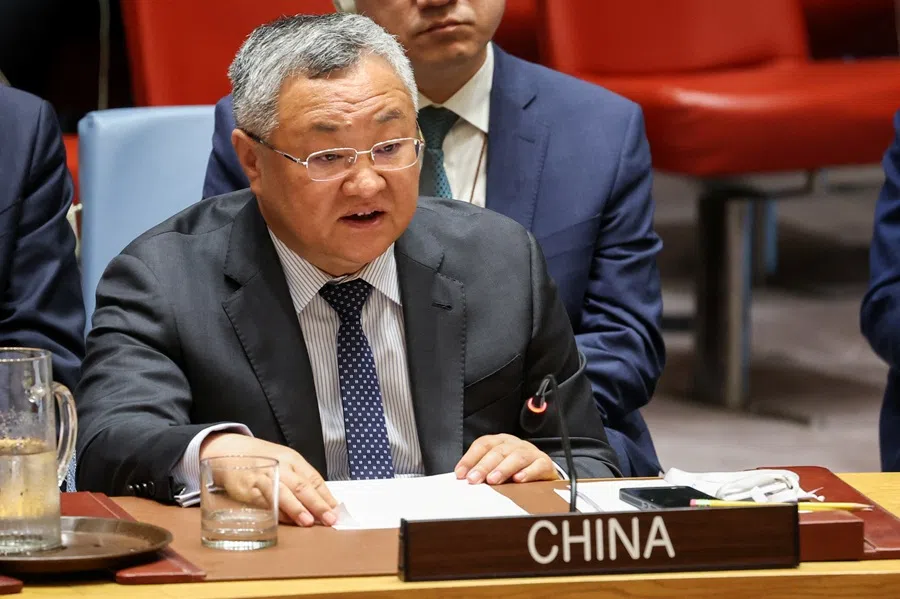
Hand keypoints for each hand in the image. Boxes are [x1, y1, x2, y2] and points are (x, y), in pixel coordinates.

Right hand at [200, 433, 338, 526]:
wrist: (230, 450)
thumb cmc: (263, 460)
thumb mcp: (285, 463)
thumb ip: (301, 482)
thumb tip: (321, 504)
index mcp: (293, 459)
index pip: (314, 479)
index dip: (326, 496)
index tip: (336, 511)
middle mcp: (281, 466)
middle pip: (302, 486)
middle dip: (317, 504)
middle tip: (330, 519)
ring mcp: (264, 477)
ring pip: (283, 493)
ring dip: (297, 508)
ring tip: (308, 522)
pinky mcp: (249, 488)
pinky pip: (266, 501)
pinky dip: (277, 512)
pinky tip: (287, 521)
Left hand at [454, 434, 559, 484]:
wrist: (544, 471)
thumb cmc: (516, 470)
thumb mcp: (497, 468)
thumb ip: (483, 472)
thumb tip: (464, 481)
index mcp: (500, 442)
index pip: (483, 445)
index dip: (470, 458)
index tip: (460, 474)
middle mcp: (514, 444)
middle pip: (498, 451)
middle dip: (483, 466)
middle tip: (474, 479)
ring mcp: (531, 452)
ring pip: (516, 457)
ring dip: (503, 468)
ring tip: (493, 480)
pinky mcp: (545, 463)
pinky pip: (537, 466)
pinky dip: (528, 472)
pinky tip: (519, 480)